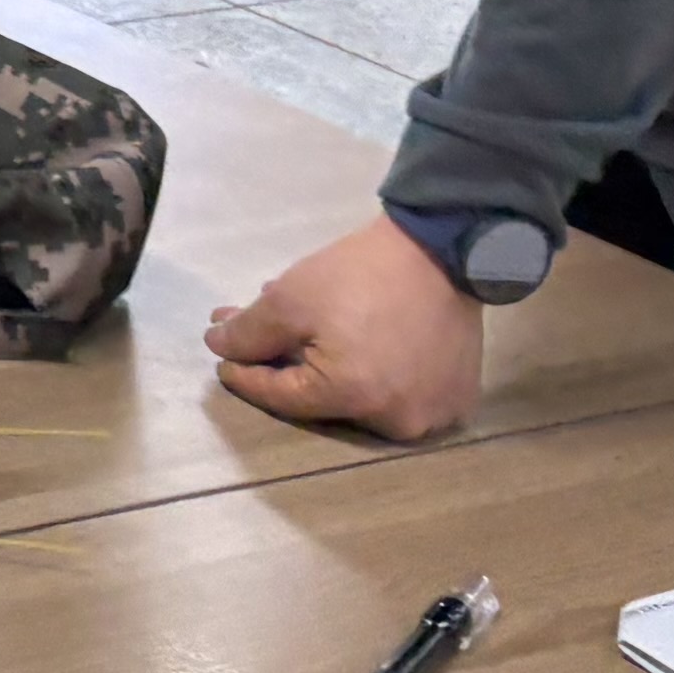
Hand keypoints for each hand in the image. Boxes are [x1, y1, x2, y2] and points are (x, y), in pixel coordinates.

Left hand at [205, 215, 488, 439]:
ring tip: (302, 333)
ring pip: (359, 396)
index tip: (223, 361)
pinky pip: (397, 391)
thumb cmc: (361, 275)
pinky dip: (369, 371)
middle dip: (286, 364)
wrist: (442, 250)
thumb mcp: (289, 299)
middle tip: (258, 336)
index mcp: (354, 399)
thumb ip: (248, 333)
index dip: (247, 376)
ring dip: (327, 367)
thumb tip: (219, 351)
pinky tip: (350, 342)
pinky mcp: (454, 399)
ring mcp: (432, 414)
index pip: (282, 398)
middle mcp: (396, 421)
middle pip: (322, 399)